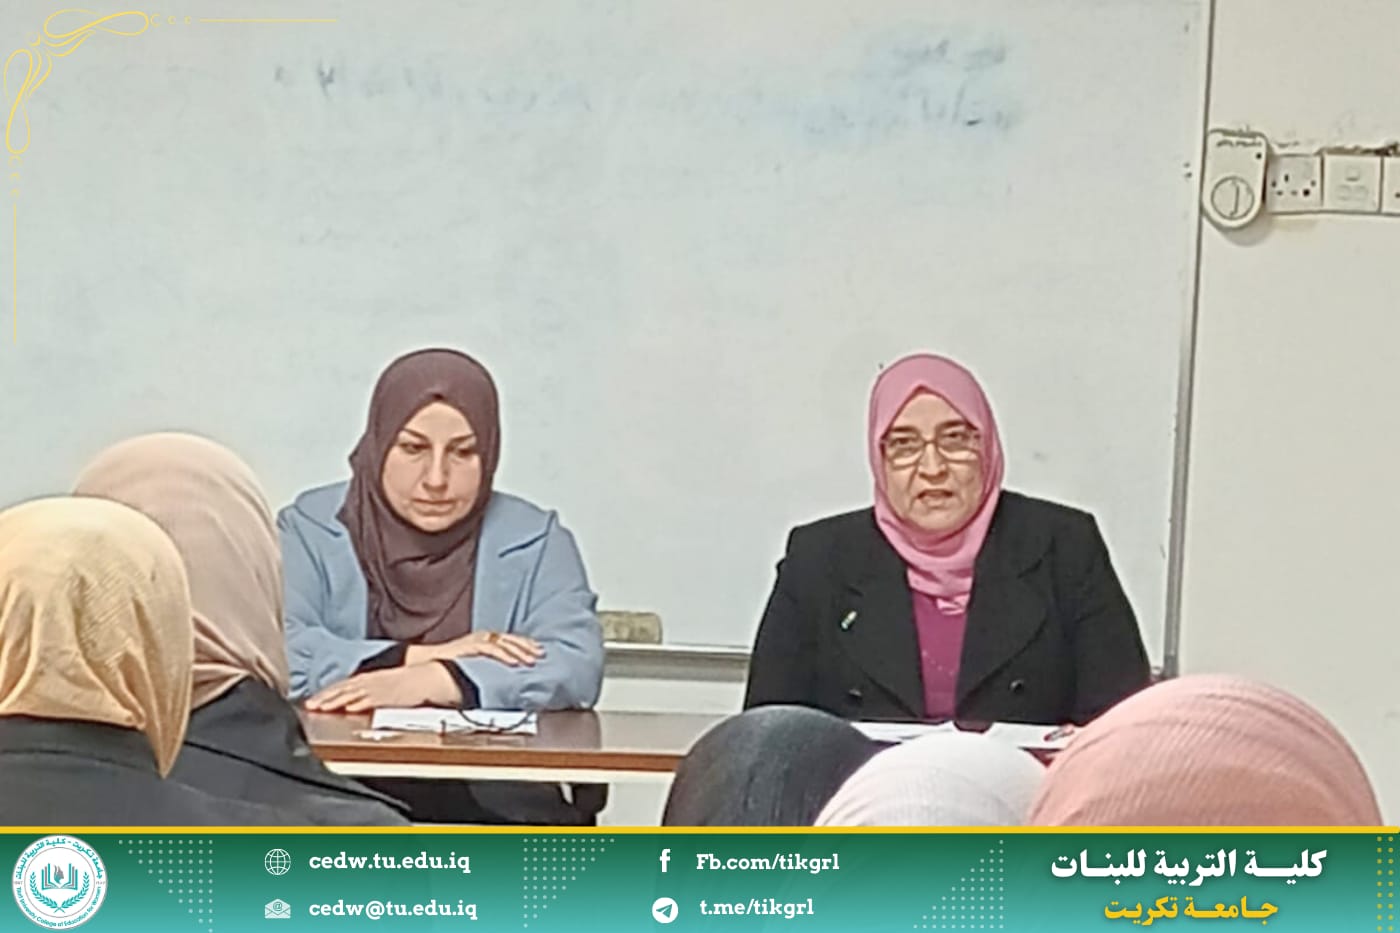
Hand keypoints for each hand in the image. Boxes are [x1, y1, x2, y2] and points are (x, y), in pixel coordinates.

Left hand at [305, 663, 461, 712]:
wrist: (426, 676)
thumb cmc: (405, 682)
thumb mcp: (381, 683)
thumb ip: (365, 691)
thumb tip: (350, 702)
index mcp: (366, 678)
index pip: (340, 686)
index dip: (324, 694)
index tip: (310, 702)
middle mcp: (368, 682)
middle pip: (341, 690)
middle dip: (324, 698)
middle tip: (309, 706)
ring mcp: (377, 688)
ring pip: (352, 695)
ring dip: (336, 702)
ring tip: (323, 708)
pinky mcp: (387, 696)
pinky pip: (371, 700)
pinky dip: (359, 703)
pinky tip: (349, 708)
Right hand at [405, 631, 544, 667]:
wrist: (429, 661)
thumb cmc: (451, 664)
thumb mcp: (475, 662)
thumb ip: (489, 665)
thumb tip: (506, 676)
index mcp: (486, 638)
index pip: (511, 639)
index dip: (526, 644)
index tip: (539, 650)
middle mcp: (484, 636)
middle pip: (512, 640)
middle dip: (528, 647)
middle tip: (541, 655)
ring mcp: (478, 640)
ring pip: (505, 644)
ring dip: (520, 653)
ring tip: (531, 661)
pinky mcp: (471, 646)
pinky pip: (492, 650)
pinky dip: (505, 656)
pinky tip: (514, 663)